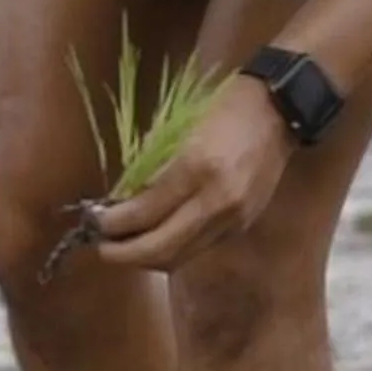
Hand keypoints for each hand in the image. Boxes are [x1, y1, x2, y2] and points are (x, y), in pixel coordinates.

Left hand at [94, 76, 296, 271]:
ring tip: (123, 247)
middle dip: (125, 254)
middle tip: (101, 247)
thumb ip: (152, 172)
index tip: (91, 222)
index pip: (146, 212)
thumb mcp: (179, 132)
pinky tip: (154, 239)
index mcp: (197, 169)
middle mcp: (218, 201)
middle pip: (162, 249)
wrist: (280, 112)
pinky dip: (172, 249)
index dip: (113, 224)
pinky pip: (199, 248)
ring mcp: (234, 218)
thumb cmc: (223, 112)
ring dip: (147, 259)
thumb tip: (122, 204)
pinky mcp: (243, 225)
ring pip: (181, 257)